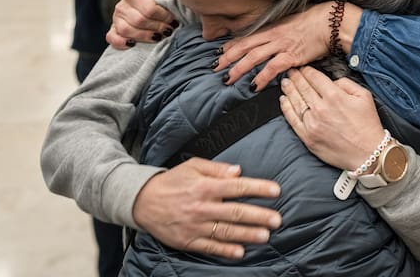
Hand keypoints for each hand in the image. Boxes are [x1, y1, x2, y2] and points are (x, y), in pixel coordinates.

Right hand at [106, 0, 176, 48]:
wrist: (150, 4)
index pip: (149, 9)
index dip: (164, 16)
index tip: (174, 19)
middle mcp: (122, 6)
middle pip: (139, 21)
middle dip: (157, 27)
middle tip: (169, 29)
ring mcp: (116, 19)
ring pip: (126, 31)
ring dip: (145, 36)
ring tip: (158, 36)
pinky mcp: (113, 30)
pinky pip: (112, 38)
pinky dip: (121, 42)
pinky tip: (133, 43)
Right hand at [132, 158, 281, 259]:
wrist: (142, 202)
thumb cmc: (172, 181)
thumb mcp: (193, 166)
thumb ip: (217, 168)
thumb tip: (238, 171)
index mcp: (205, 186)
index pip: (237, 187)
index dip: (258, 188)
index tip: (276, 191)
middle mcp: (202, 207)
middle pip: (236, 212)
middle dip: (259, 216)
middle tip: (277, 219)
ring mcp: (195, 226)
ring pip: (226, 231)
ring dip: (247, 234)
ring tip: (265, 236)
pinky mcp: (188, 240)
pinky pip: (210, 247)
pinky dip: (226, 251)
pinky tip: (240, 252)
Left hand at [215, 2, 361, 87]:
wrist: (331, 21)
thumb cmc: (315, 20)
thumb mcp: (293, 21)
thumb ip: (281, 30)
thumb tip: (274, 37)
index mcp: (273, 27)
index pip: (247, 37)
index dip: (231, 45)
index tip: (219, 52)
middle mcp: (274, 35)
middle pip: (244, 47)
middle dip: (227, 58)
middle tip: (214, 68)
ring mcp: (282, 45)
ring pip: (253, 57)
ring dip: (238, 69)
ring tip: (227, 79)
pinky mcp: (292, 55)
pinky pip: (272, 68)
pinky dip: (262, 77)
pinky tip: (254, 86)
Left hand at [280, 67, 385, 171]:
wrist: (367, 153)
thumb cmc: (367, 125)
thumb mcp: (364, 96)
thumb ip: (346, 83)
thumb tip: (332, 82)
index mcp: (334, 96)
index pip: (314, 78)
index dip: (307, 71)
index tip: (303, 68)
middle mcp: (321, 108)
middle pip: (303, 87)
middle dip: (295, 77)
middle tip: (290, 72)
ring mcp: (312, 124)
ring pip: (295, 102)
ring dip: (289, 90)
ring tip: (285, 83)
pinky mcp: (308, 137)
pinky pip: (292, 120)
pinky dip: (286, 108)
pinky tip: (284, 100)